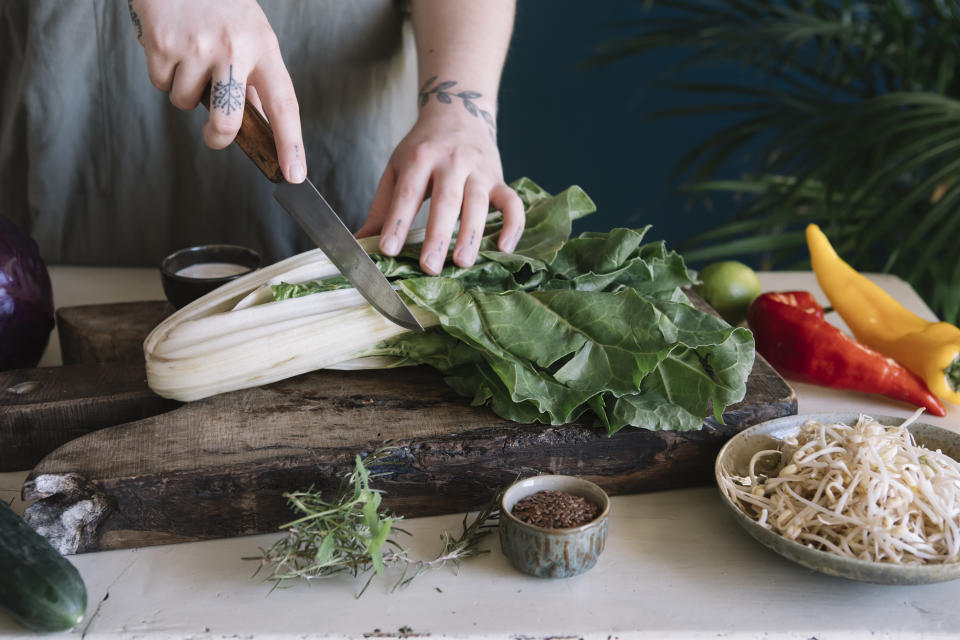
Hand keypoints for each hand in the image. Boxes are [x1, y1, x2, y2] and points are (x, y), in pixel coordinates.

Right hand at [128, 0, 305, 182]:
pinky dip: (163, 72)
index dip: (290, 143)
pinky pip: (161, 84)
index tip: (294, 174)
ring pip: (185, 103)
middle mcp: (234, 49)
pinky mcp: (162, 44)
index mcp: (263, 47)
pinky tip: (169, 44)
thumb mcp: (250, 32)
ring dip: (184, 88)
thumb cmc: (218, 2)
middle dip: (217, 138)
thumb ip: (255, 76)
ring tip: (188, 53)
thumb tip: (255, 120)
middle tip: (214, 135)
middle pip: (227, 122)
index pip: (283, 105)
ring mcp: (197, 47)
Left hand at [356, 102, 524, 274]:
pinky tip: (504, 249)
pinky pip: (512, 203)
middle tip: (429, 267)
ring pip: (479, 205)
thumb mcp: (397, 168)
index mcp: (420, 157)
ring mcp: (479, 171)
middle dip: (438, 236)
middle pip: (446, 201)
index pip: (408, 193)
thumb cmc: (424, 146)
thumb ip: (382, 206)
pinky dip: (513, 226)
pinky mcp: (499, 179)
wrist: (460, 111)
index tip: (389, 250)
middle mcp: (452, 162)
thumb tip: (360, 241)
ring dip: (471, 235)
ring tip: (462, 263)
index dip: (398, 222)